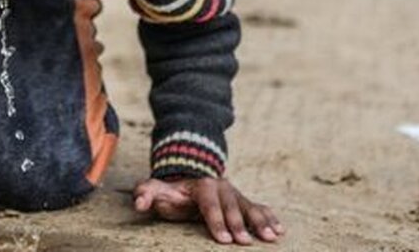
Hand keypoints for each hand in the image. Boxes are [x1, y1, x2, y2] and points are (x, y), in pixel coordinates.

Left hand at [134, 177, 283, 244]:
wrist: (189, 175)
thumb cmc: (171, 191)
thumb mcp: (155, 189)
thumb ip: (146, 194)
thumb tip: (138, 203)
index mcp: (201, 185)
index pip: (209, 203)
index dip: (216, 220)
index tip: (223, 239)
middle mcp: (221, 187)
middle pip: (232, 205)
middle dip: (239, 224)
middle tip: (245, 243)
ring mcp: (234, 194)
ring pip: (249, 206)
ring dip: (261, 222)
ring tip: (271, 238)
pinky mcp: (243, 201)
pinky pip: (259, 207)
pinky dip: (269, 217)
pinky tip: (280, 230)